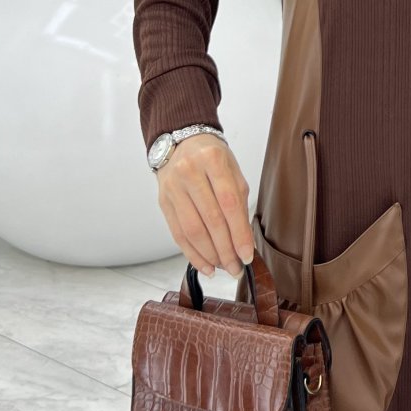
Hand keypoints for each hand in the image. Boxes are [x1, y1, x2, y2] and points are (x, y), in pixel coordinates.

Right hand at [156, 135, 254, 278]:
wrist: (181, 142)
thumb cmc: (212, 159)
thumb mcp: (232, 171)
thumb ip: (239, 203)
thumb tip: (245, 242)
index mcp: (213, 161)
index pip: (229, 203)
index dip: (239, 233)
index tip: (248, 255)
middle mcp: (189, 173)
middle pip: (211, 220)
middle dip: (226, 250)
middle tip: (237, 268)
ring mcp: (173, 188)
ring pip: (192, 230)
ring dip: (210, 256)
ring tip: (224, 268)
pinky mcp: (163, 202)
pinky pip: (178, 234)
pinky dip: (192, 254)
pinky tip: (206, 265)